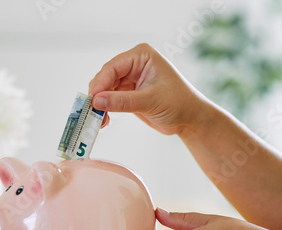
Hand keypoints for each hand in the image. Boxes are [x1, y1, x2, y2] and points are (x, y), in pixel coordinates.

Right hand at [89, 43, 207, 134]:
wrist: (190, 119)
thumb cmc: (179, 103)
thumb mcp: (150, 101)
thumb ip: (122, 101)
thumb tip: (96, 102)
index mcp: (141, 56)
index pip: (112, 67)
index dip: (100, 84)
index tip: (92, 101)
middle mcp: (133, 64)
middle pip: (105, 78)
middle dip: (98, 96)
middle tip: (91, 113)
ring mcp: (129, 78)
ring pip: (104, 90)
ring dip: (99, 105)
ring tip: (98, 121)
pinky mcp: (127, 92)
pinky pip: (109, 99)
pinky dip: (104, 110)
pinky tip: (103, 121)